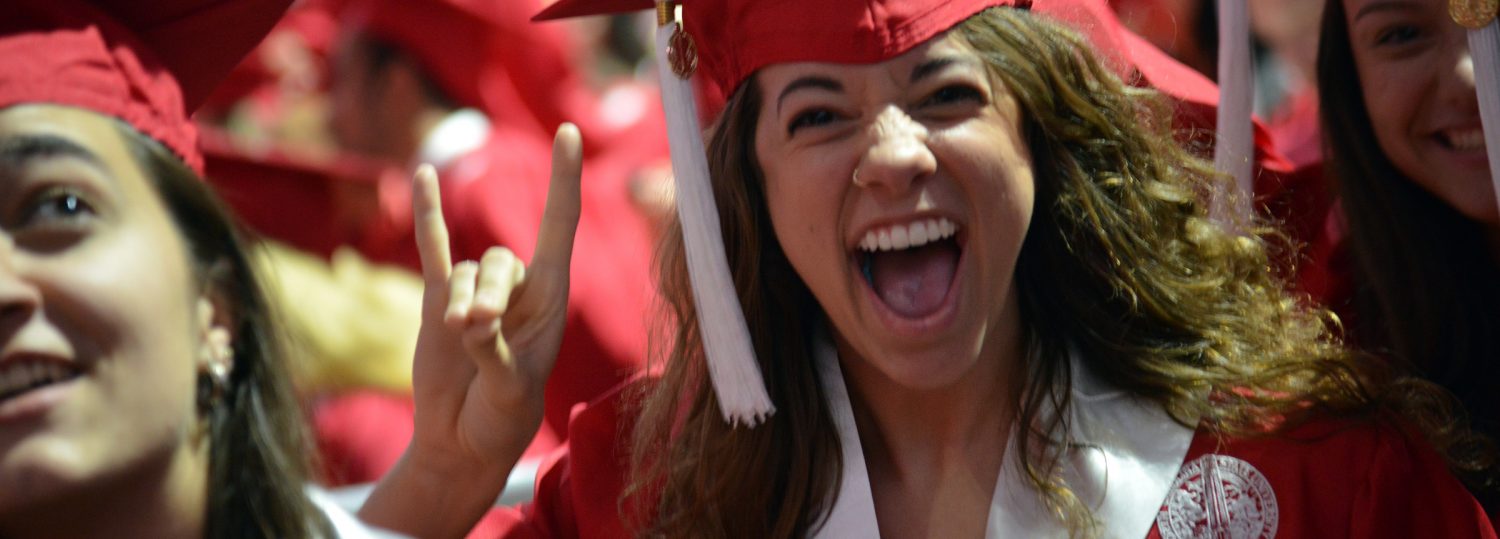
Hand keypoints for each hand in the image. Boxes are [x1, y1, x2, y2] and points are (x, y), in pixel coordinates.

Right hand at [408, 123, 581, 472]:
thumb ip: (495, 354)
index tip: (569, 133)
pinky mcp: (438, 301)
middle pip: (502, 261)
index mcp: (551, 301)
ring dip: (462, 300)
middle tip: (477, 332)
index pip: (558, 227)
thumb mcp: (508, 393)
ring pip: (466, 271)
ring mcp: (476, 293)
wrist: (462, 442)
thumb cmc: (501, 422)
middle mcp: (518, 289)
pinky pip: (432, 250)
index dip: (563, 181)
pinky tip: (420, 174)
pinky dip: (428, 215)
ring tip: (461, 338)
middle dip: (488, 294)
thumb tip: (473, 320)